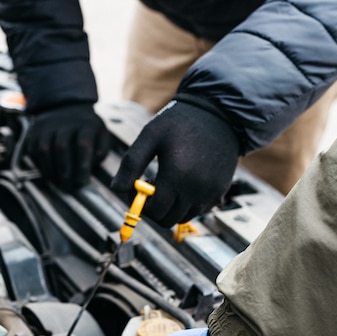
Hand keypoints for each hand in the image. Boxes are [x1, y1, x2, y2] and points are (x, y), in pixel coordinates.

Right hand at [26, 103, 108, 189]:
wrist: (65, 107)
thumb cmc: (86, 128)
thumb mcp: (101, 134)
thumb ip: (101, 150)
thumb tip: (95, 160)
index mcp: (85, 124)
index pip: (83, 144)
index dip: (82, 165)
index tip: (81, 182)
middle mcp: (64, 122)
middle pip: (61, 147)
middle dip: (65, 171)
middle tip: (68, 187)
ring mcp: (47, 125)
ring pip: (44, 150)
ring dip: (50, 171)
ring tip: (57, 183)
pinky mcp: (34, 131)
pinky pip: (33, 151)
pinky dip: (40, 166)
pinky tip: (49, 174)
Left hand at [111, 101, 239, 226]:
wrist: (218, 114)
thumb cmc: (179, 123)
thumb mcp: (150, 136)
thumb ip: (131, 163)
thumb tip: (116, 189)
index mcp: (177, 176)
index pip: (154, 211)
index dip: (141, 206)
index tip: (138, 190)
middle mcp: (196, 189)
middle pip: (167, 219)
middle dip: (154, 209)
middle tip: (152, 188)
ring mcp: (210, 193)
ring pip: (183, 218)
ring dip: (171, 208)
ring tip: (168, 185)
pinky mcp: (220, 192)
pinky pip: (199, 211)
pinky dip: (187, 205)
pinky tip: (184, 185)